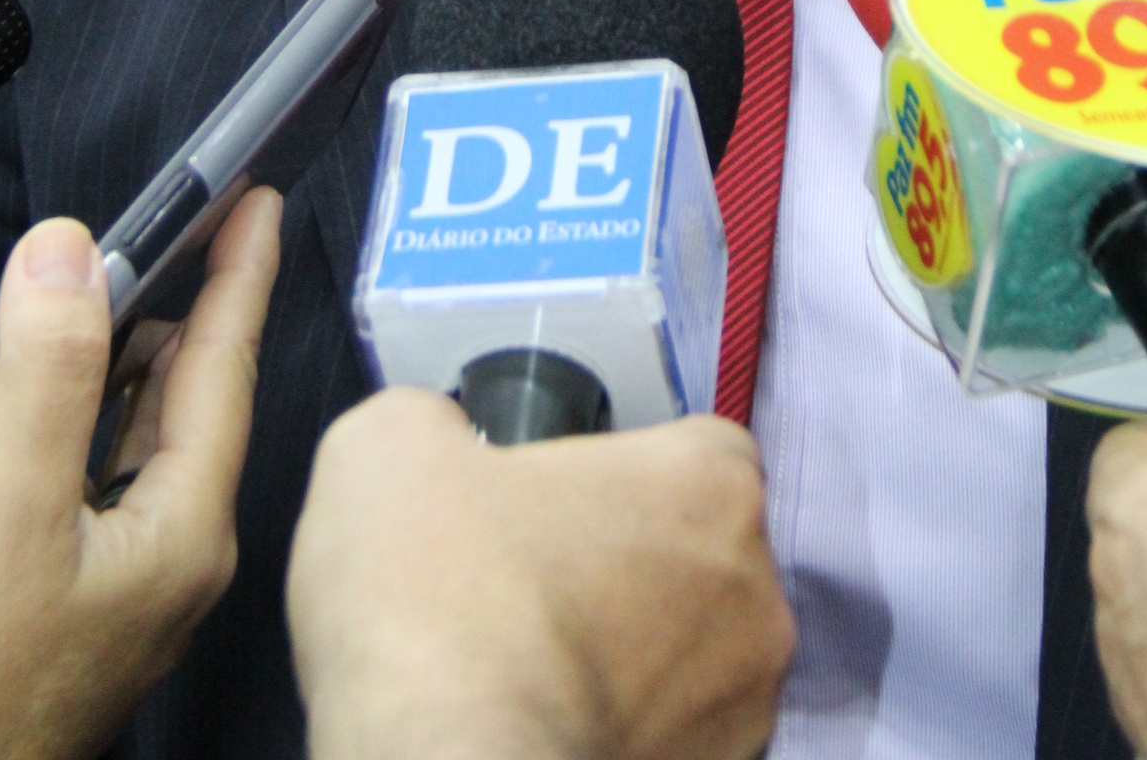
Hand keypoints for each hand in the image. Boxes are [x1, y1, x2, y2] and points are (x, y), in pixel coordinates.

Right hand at [0, 188, 281, 759]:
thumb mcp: (7, 512)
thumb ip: (47, 375)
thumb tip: (70, 248)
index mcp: (181, 531)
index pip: (223, 368)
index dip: (238, 274)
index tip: (257, 199)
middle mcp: (157, 562)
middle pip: (150, 407)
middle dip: (104, 332)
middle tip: (79, 268)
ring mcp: (97, 599)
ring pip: (70, 460)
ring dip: (16, 407)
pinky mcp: (35, 626)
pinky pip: (14, 520)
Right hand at [288, 393, 795, 759]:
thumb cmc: (444, 603)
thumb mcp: (391, 446)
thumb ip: (436, 419)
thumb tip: (438, 438)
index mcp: (710, 481)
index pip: (692, 449)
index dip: (619, 471)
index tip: (555, 501)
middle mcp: (755, 590)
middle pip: (698, 553)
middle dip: (629, 566)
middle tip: (535, 584)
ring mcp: (744, 702)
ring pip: (695, 655)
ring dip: (633, 654)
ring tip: (533, 664)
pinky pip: (675, 734)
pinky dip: (624, 727)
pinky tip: (548, 719)